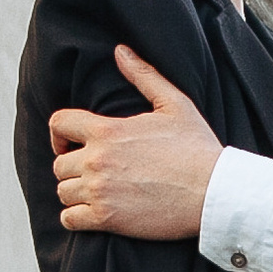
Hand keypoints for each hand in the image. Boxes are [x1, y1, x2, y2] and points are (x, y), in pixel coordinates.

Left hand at [52, 49, 223, 235]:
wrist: (214, 192)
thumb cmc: (197, 149)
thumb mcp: (174, 104)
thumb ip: (144, 76)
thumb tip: (120, 51)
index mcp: (107, 130)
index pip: (59, 123)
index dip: (60, 133)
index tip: (69, 143)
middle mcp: (97, 160)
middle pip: (59, 164)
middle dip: (73, 167)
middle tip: (94, 173)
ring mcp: (99, 191)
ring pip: (63, 192)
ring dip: (76, 193)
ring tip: (98, 193)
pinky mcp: (106, 219)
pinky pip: (70, 219)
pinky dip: (77, 218)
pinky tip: (94, 214)